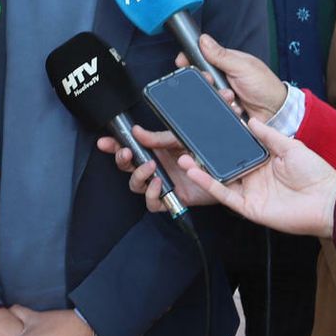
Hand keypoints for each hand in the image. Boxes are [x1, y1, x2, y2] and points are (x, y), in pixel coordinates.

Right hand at [95, 125, 220, 211]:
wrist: (230, 171)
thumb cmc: (207, 152)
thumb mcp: (182, 139)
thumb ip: (159, 138)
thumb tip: (136, 131)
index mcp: (157, 150)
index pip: (130, 148)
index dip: (114, 146)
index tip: (105, 142)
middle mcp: (157, 167)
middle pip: (128, 167)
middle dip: (121, 160)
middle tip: (126, 153)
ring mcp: (163, 183)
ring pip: (136, 185)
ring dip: (138, 175)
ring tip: (151, 167)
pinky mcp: (172, 198)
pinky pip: (152, 203)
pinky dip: (152, 194)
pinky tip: (159, 184)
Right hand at [175, 34, 286, 121]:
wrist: (276, 113)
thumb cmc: (265, 86)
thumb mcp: (243, 66)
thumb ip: (221, 55)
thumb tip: (203, 40)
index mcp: (226, 62)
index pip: (202, 57)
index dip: (190, 59)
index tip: (183, 62)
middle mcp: (223, 77)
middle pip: (201, 78)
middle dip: (207, 82)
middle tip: (215, 83)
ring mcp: (223, 93)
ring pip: (207, 94)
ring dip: (219, 97)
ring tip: (232, 97)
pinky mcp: (225, 108)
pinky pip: (215, 108)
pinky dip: (225, 108)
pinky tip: (235, 107)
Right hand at [178, 118, 335, 237]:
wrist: (327, 200)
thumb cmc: (315, 173)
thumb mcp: (290, 146)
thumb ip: (268, 135)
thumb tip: (250, 119)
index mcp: (262, 159)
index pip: (235, 147)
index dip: (221, 139)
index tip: (204, 127)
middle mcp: (252, 175)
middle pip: (222, 164)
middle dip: (202, 156)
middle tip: (184, 144)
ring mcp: (248, 191)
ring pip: (218, 179)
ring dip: (199, 171)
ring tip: (180, 159)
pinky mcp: (248, 206)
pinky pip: (225, 194)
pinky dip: (209, 184)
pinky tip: (196, 174)